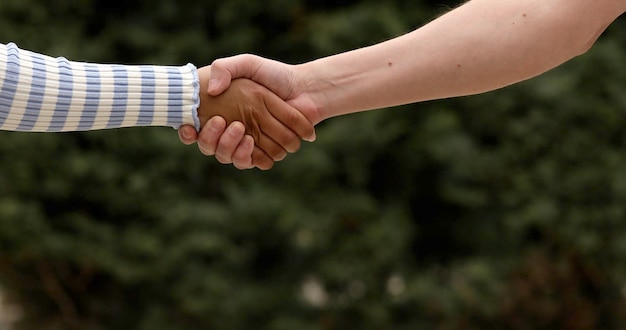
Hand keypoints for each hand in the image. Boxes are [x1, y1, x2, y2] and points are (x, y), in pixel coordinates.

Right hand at [183, 65, 315, 169]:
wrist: (305, 89)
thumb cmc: (274, 75)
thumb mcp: (247, 64)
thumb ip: (224, 68)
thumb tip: (211, 90)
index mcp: (221, 112)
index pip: (194, 128)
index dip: (187, 133)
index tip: (188, 126)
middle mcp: (230, 131)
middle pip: (209, 146)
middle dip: (211, 138)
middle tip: (220, 122)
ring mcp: (247, 143)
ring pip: (227, 157)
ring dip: (229, 147)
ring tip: (241, 130)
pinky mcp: (265, 152)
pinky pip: (251, 162)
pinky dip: (248, 156)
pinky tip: (249, 142)